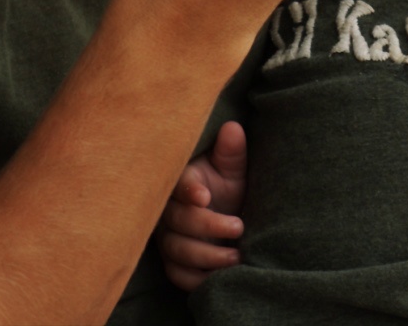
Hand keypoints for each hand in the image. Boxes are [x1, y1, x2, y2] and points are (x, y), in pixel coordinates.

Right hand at [159, 121, 247, 290]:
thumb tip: (233, 128)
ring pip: (177, 250)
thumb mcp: (233, 168)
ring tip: (236, 256)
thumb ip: (231, 151)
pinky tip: (219, 278)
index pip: (176, 185)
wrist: (229, 212)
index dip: (188, 190)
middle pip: (178, 221)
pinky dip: (196, 279)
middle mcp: (168, 212)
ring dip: (207, 256)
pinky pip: (177, 274)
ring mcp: (168, 238)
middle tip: (239, 227)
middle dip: (208, 227)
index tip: (206, 196)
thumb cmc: (227, 186)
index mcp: (181, 182)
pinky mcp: (174, 262)